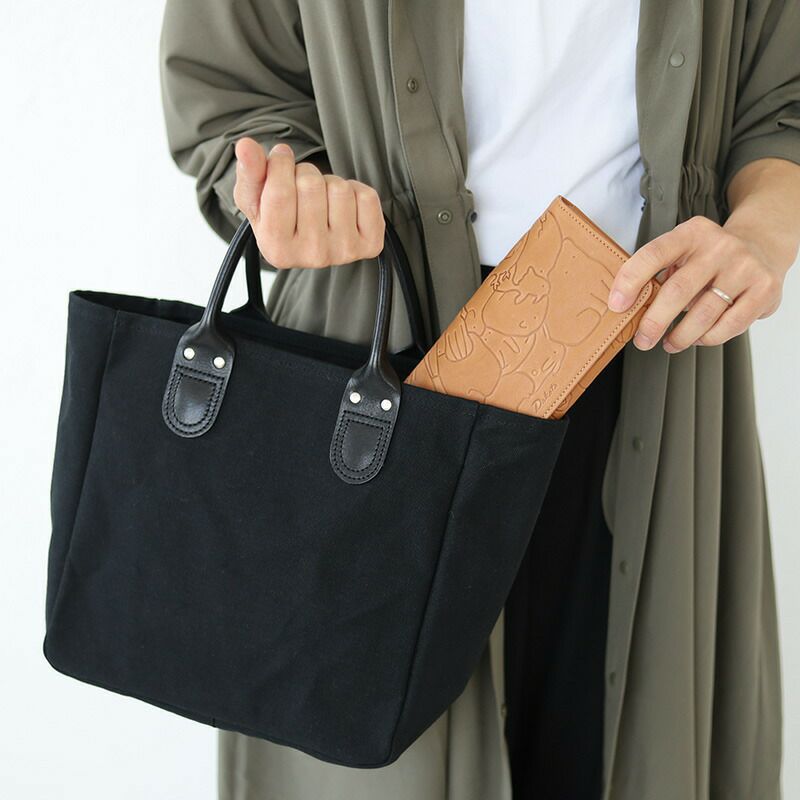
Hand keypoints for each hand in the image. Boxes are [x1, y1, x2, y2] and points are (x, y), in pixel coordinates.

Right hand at [233, 138, 384, 267]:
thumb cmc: (278, 217)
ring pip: (340, 188)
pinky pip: (367, 197)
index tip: (281, 163)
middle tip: (301, 189)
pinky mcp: (370, 245)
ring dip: (329, 183)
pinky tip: (343, 206)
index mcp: (277, 248)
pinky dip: (356, 190)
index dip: (280, 165)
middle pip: (311, 185)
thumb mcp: (255, 198)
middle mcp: (311, 256)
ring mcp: (344, 252)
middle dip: (304, 174)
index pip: (280, 191)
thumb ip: (248, 173)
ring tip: (321, 199)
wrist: (310, 241)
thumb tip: (245, 146)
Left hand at [607, 215, 788, 351]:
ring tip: (670, 343)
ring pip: (703, 314)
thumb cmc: (709, 257)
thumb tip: (626, 307)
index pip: (653, 254)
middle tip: (642, 340)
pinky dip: (708, 338)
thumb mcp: (683, 252)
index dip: (630, 281)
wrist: (762, 245)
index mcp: (691, 234)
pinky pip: (729, 325)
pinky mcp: (764, 289)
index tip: (616, 305)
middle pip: (677, 291)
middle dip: (654, 322)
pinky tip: (699, 338)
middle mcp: (719, 246)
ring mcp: (744, 267)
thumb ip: (660, 273)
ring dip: (680, 336)